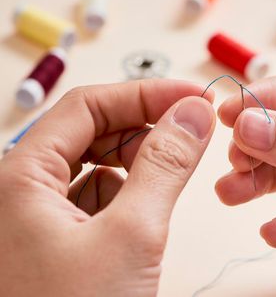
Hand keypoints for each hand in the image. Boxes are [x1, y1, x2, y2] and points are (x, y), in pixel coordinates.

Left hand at [0, 79, 215, 296]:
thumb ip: (166, 164)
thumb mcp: (132, 236)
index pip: (89, 106)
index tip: (194, 98)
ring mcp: (36, 219)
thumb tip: (195, 113)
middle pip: (89, 131)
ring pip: (95, 165)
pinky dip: (128, 193)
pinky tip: (147, 211)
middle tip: (194, 130)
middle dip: (144, 126)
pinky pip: (96, 198)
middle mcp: (20, 192)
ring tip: (174, 174)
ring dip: (139, 161)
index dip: (146, 94)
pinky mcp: (56, 243)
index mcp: (19, 178)